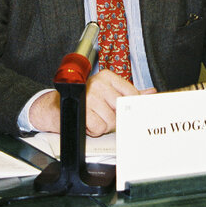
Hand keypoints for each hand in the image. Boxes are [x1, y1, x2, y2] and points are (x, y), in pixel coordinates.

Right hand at [29, 70, 155, 135]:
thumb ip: (130, 92)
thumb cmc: (84, 100)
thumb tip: (151, 92)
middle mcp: (99, 84)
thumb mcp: (108, 92)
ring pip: (111, 121)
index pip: (131, 94)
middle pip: (122, 109)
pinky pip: (99, 128)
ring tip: (93, 117)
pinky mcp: (82, 110)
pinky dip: (94, 130)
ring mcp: (90, 96)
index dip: (129, 107)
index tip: (124, 110)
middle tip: (103, 114)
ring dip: (103, 125)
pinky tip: (87, 122)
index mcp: (107, 77)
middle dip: (114, 117)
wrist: (54, 107)